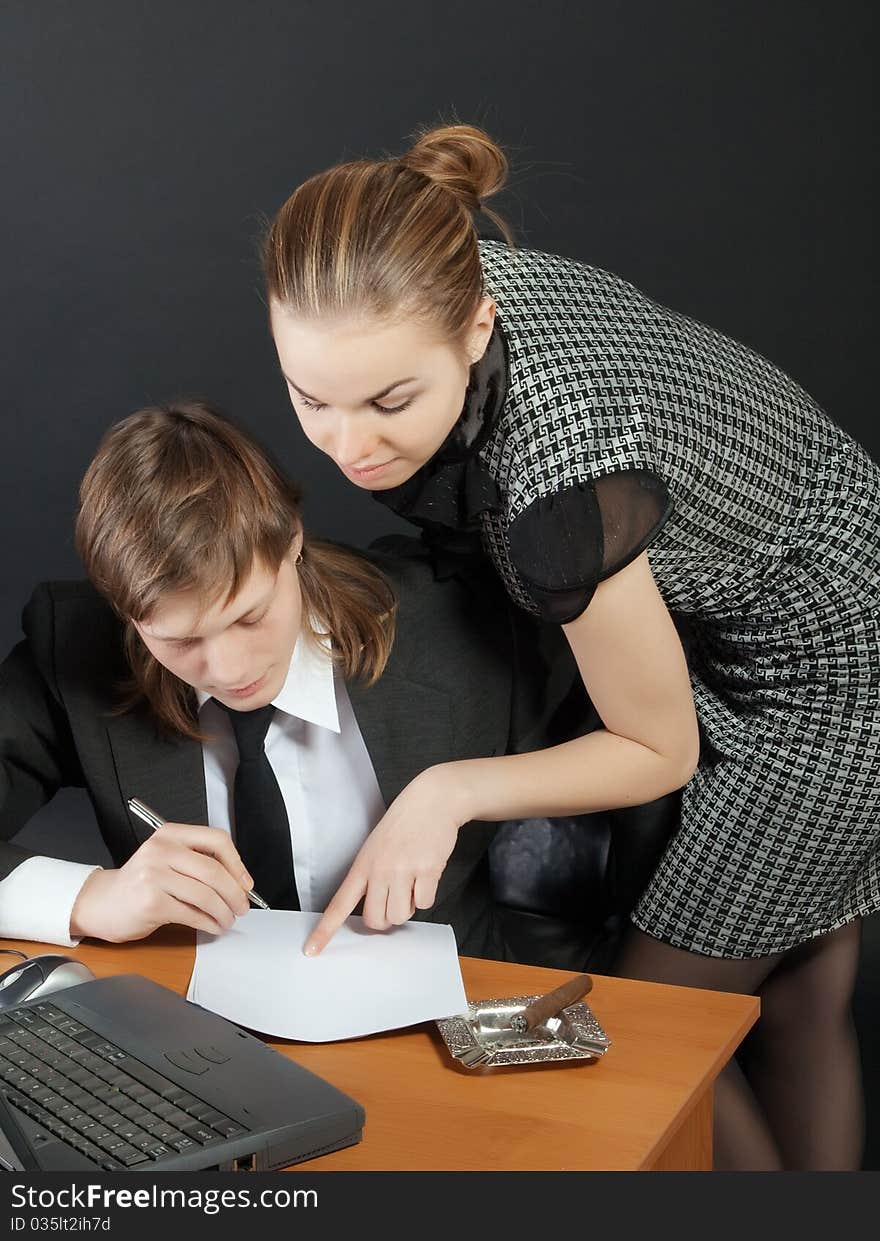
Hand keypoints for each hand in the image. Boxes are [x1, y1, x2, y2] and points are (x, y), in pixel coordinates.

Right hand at [69, 823, 253, 942]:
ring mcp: (154, 876)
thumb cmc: (139, 883)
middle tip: (242, 907)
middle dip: (235, 893)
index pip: (216, 840)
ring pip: (205, 895)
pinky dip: (209, 923)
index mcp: (169, 835)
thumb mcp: (166, 859)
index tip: (245, 882)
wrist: (101, 903)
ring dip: (224, 912)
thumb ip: (197, 862)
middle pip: (214, 870)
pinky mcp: (151, 902)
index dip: (237, 863)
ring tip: (227, 920)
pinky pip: (192, 914)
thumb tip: (239, 882)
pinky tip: (213, 926)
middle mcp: (161, 850)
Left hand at [304, 765, 468, 955]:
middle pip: (375, 921)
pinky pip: (425, 903)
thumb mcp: (374, 847)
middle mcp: (379, 870)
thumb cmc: (402, 825)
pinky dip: (427, 894)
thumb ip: (371, 877)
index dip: (324, 931)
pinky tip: (426, 872)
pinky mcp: (427, 871)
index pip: (338, 905)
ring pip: (400, 916)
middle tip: (394, 897)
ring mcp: (403, 871)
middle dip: (386, 918)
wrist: (431, 801)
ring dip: (408, 906)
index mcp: (362, 865)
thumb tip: (376, 911)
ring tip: (412, 881)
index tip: (311, 950)